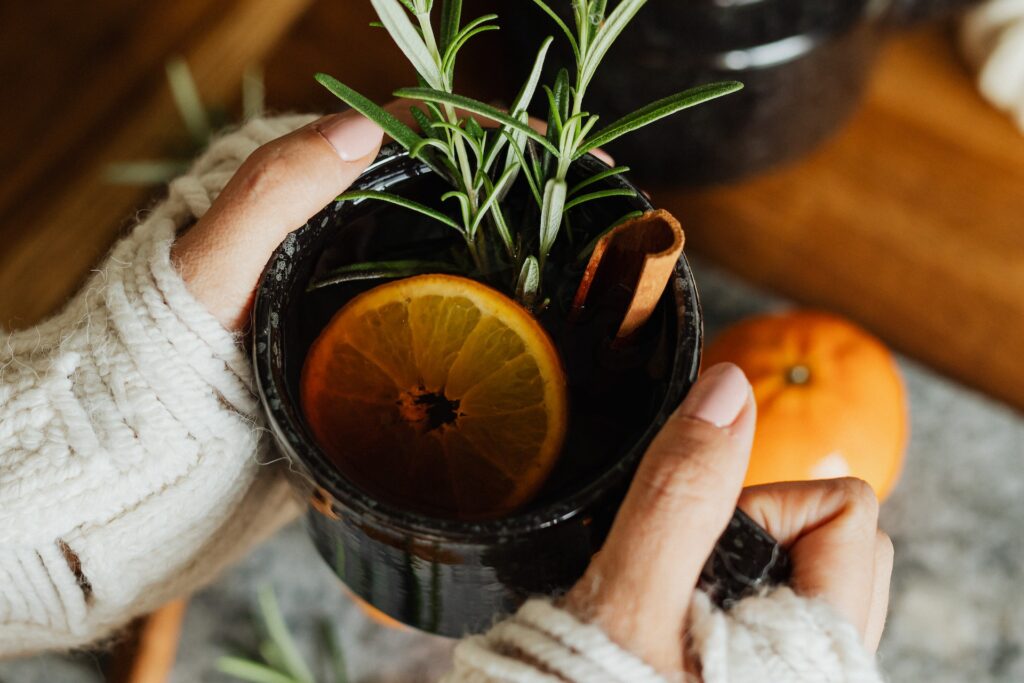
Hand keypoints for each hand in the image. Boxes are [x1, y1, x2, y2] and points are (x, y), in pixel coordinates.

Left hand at [170, 103, 610, 330]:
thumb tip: (364, 128)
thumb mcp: (211, 266)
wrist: (155, 458)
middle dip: (527, 188)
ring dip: (522, 247)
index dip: (493, 129)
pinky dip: (497, 311)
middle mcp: (344, 234)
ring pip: (458, 252)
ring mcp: (365, 292)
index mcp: (310, 194)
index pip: (415, 138)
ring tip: (587, 261)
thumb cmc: (166, 358)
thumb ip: (272, 192)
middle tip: (596, 206)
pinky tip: (540, 328)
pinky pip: (447, 315)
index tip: (560, 141)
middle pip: (450, 192)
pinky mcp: (375, 347)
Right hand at [563, 363, 892, 676]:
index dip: (762, 503)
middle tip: (684, 575)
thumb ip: (676, 499)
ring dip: (743, 569)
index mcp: (818, 656)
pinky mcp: (758, 681)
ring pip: (807, 579)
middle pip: (840, 541)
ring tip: (673, 607)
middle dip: (760, 531)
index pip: (845, 512)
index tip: (693, 542)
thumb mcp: (626, 608)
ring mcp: (794, 679)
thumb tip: (726, 391)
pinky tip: (676, 628)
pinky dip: (731, 600)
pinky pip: (775, 615)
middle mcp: (825, 671)